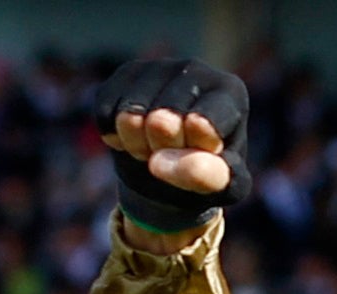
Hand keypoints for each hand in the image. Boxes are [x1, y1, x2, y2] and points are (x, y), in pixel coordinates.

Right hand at [92, 58, 251, 235]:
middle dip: (164, 151)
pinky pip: (107, 111)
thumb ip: (207, 176)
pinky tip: (134, 135)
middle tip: (176, 154)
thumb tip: (159, 162)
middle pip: (163, 119)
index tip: (202, 151)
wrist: (176, 165)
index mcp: (230, 92)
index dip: (194, 148)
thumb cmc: (209, 171)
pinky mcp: (126, 73)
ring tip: (155, 147)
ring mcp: (158, 66)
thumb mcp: (224, 184)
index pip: (204, 121)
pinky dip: (115, 136)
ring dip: (136, 145)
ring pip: (130, 113)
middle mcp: (195, 69)